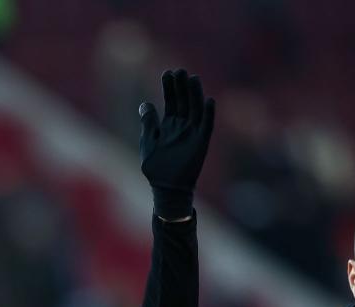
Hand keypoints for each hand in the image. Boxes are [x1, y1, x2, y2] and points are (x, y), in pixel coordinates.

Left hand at [139, 69, 214, 220]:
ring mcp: (192, 134)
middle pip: (183, 101)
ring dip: (195, 94)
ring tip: (192, 78)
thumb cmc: (156, 168)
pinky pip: (206, 126)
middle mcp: (182, 126)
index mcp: (168, 125)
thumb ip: (148, 123)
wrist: (166, 188)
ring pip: (195, 109)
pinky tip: (209, 100)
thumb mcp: (148, 142)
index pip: (171, 101)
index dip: (169, 88)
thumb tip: (145, 103)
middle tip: (179, 70)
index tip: (167, 72)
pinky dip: (208, 114)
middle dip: (181, 86)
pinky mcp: (201, 143)